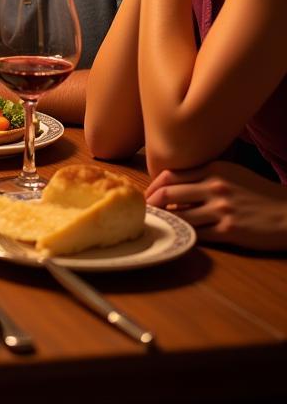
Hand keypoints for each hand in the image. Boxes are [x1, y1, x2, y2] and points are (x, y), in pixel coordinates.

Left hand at [146, 161, 286, 250]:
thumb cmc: (258, 192)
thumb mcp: (231, 173)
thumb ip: (203, 175)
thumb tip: (173, 186)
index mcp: (213, 169)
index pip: (170, 175)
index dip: (153, 186)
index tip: (146, 195)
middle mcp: (215, 187)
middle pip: (169, 194)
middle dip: (153, 203)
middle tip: (145, 211)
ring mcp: (222, 209)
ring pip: (181, 216)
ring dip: (168, 221)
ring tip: (161, 225)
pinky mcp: (230, 231)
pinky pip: (199, 234)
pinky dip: (187, 234)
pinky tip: (182, 235)